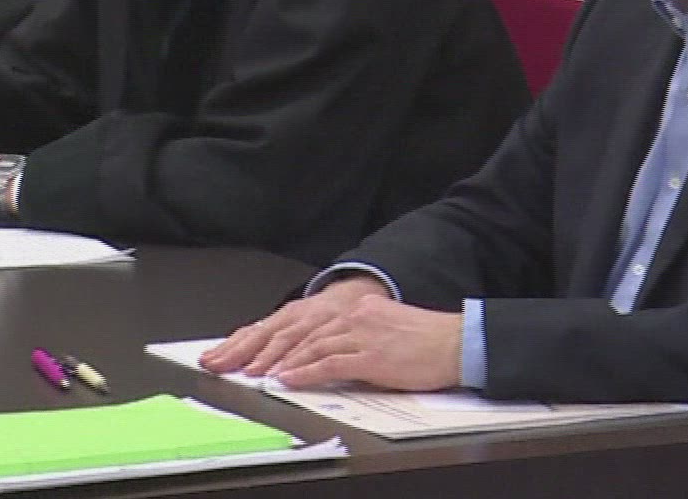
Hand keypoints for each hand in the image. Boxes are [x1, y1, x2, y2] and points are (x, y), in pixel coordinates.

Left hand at [201, 278, 461, 391]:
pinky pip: (330, 364)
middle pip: (295, 332)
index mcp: (351, 309)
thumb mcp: (380, 330)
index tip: (237, 350)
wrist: (456, 342)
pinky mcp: (371, 356)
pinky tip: (288, 378)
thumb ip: (349, 338)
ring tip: (255, 372)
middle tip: (231, 362)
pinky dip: (305, 372)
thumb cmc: (422, 341)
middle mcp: (351, 316)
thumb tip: (320, 356)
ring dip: (279, 361)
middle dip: (259, 348)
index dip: (265, 337)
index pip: (299, 323)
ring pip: (308, 347)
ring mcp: (360, 334)